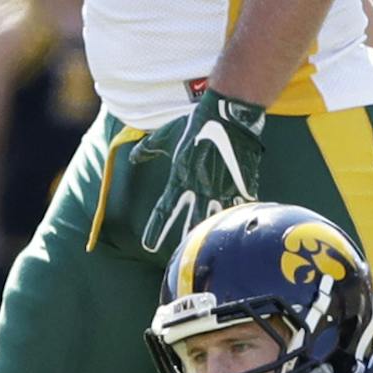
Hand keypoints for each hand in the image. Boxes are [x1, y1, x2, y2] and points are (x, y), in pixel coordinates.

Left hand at [135, 88, 266, 254]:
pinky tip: (234, 233)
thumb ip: (148, 149)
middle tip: (178, 255)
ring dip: (207, 233)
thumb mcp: (166, 135)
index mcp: (180, 177)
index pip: (164, 210)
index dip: (156, 229)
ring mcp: (220, 187)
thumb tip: (133, 157)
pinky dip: (234, 219)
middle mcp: (198, 187)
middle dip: (182, 237)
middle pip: (188, 220)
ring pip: (212, 218)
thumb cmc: (196, 123)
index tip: (149, 245)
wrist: (228, 115)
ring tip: (204, 251)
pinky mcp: (239, 184)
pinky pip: (236, 207)